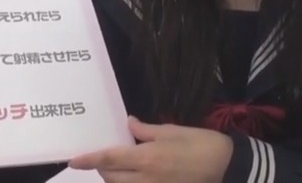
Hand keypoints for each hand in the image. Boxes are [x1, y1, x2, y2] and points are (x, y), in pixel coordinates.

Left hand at [68, 116, 233, 182]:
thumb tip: (128, 124)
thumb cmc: (200, 143)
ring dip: (116, 179)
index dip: (90, 160)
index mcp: (146, 158)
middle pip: (112, 178)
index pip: (109, 159)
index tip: (74, 160)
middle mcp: (146, 179)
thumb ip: (146, 130)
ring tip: (120, 167)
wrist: (227, 167)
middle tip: (105, 157)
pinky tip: (135, 176)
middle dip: (103, 169)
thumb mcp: (172, 130)